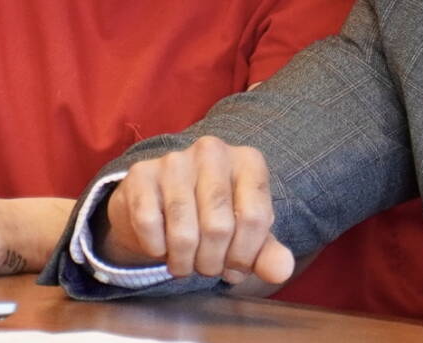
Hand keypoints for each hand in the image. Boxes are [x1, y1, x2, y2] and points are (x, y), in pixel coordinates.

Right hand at [99, 136, 293, 284]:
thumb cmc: (211, 217)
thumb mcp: (245, 234)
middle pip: (219, 227)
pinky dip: (156, 249)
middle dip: (213, 262)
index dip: (246, 255)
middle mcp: (213, 151)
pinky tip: (161, 247)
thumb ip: (267, 253)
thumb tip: (282, 271)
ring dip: (184, 262)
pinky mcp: (141, 174)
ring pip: (184, 232)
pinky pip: (149, 225)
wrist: (159, 203)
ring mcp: (175, 159)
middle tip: (207, 268)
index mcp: (248, 161)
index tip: (236, 266)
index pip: (255, 218)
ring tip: (185, 264)